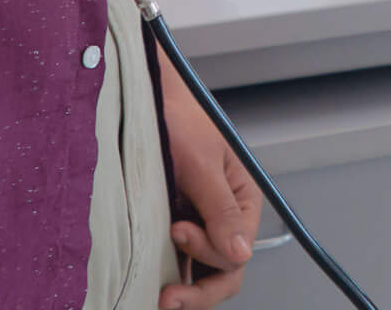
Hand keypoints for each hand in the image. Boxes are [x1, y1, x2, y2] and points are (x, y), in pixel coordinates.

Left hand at [159, 61, 262, 309]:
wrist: (147, 101)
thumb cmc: (179, 120)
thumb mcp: (202, 163)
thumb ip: (221, 210)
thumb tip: (242, 254)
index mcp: (243, 200)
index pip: (235, 252)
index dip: (208, 251)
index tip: (177, 230)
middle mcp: (224, 217)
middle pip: (222, 272)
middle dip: (197, 291)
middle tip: (165, 298)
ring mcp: (200, 225)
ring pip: (200, 275)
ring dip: (182, 289)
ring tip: (157, 295)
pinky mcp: (174, 227)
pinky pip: (178, 263)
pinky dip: (169, 276)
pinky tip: (152, 283)